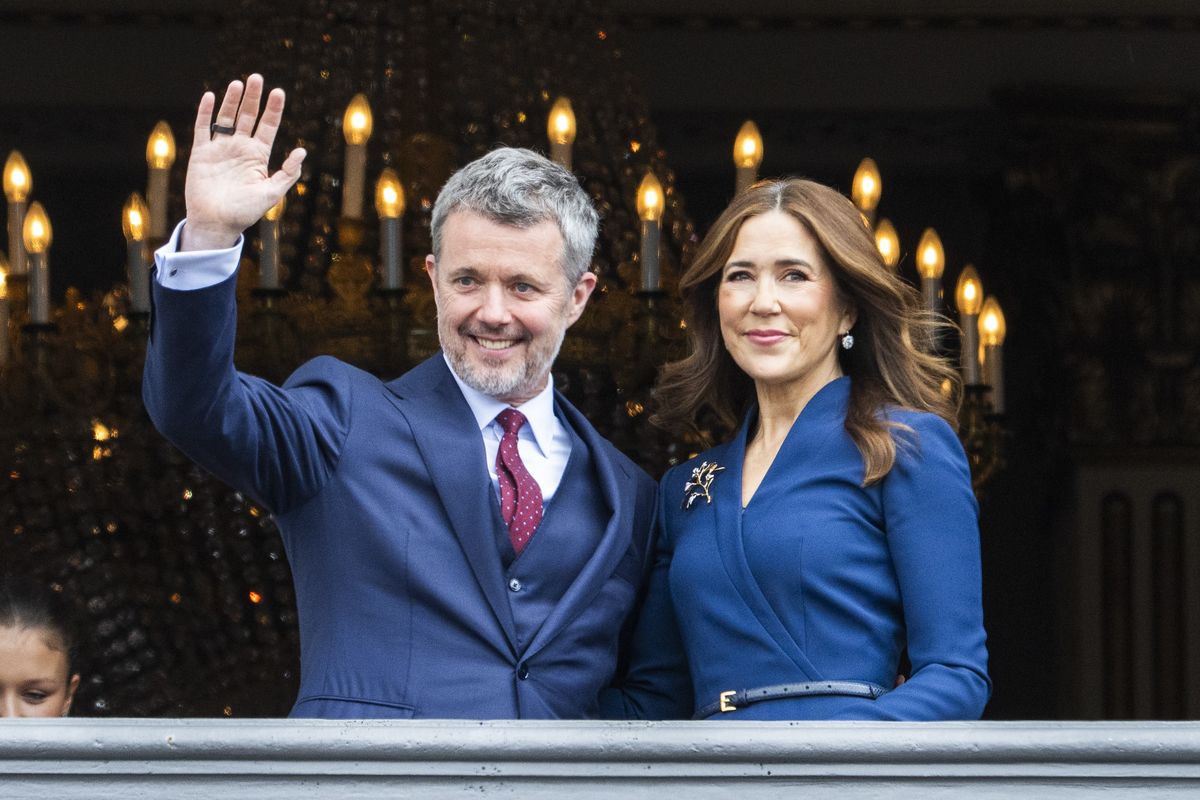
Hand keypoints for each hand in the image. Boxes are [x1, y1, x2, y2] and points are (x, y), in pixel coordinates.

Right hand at [181, 73, 305, 250]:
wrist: (217, 223)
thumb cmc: (246, 212)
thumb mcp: (272, 193)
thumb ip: (287, 173)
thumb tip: (302, 151)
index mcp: (258, 156)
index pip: (268, 127)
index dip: (273, 110)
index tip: (278, 92)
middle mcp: (240, 148)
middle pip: (248, 116)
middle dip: (253, 98)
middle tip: (257, 77)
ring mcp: (220, 149)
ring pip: (226, 118)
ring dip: (232, 101)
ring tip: (238, 83)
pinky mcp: (201, 153)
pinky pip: (203, 128)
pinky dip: (206, 113)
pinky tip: (211, 97)